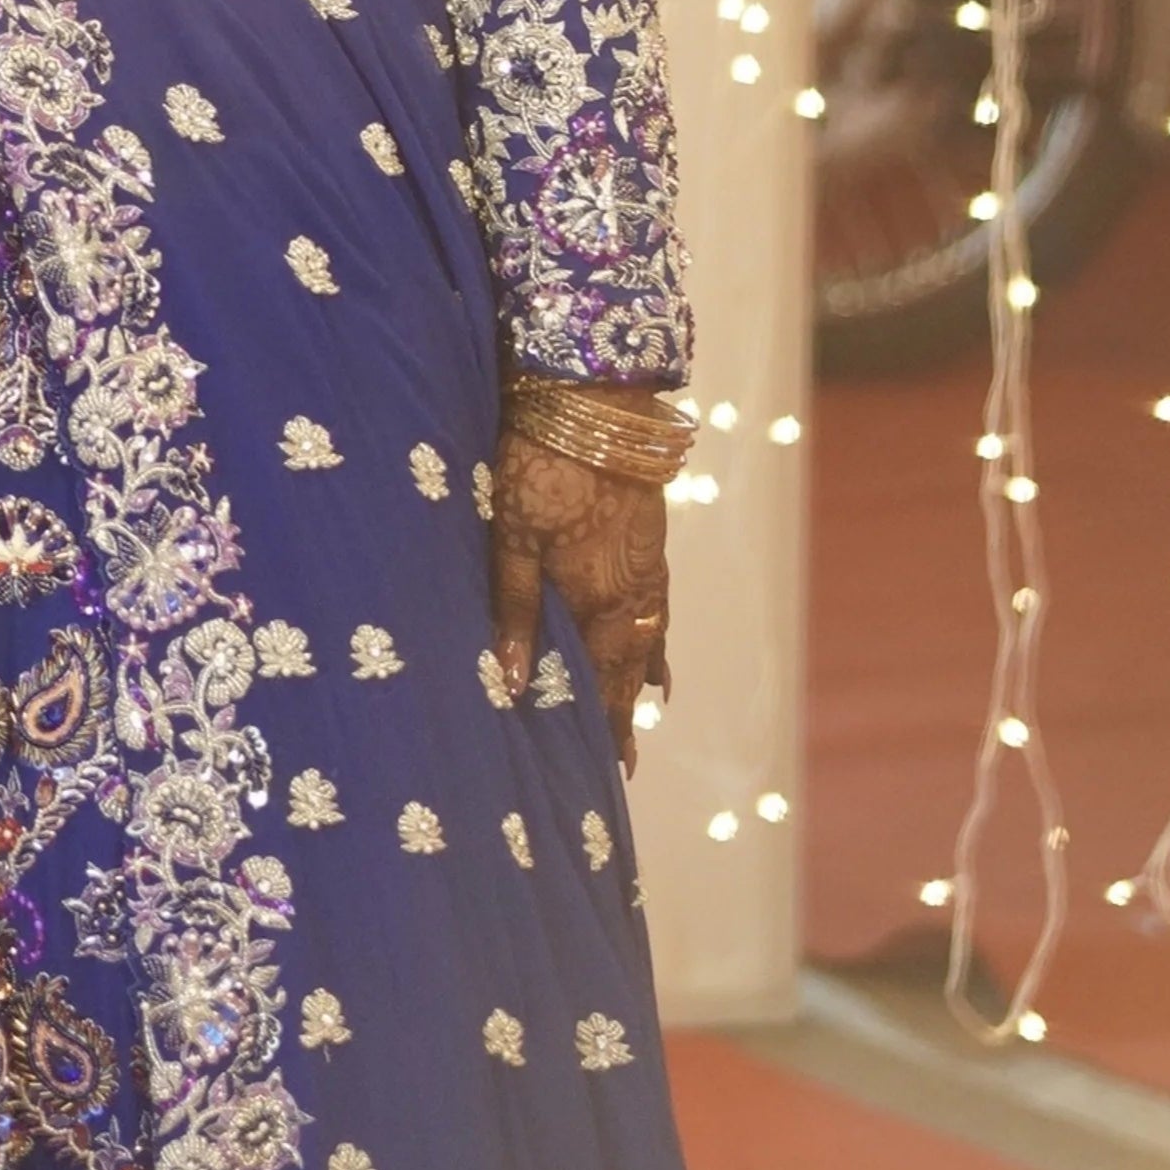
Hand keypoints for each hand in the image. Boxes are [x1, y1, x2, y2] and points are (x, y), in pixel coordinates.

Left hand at [488, 426, 671, 776]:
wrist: (594, 401)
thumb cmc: (538, 465)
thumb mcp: (511, 538)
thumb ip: (514, 609)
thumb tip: (514, 683)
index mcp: (596, 597)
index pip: (602, 680)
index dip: (604, 723)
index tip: (610, 768)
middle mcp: (631, 590)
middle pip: (630, 667)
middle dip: (622, 713)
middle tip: (624, 762)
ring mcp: (648, 564)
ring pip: (649, 636)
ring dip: (640, 677)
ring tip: (640, 714)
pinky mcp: (651, 538)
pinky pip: (659, 604)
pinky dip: (656, 635)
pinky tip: (655, 649)